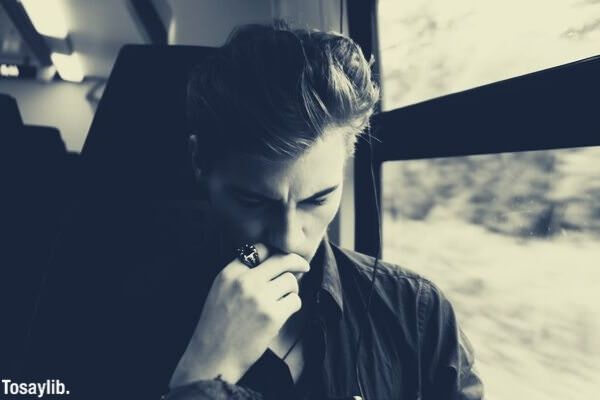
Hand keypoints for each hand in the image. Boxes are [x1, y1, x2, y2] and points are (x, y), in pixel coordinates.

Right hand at [169, 243, 308, 387]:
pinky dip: (293, 306)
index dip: (274, 254)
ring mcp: (259, 298)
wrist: (212, 358)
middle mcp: (245, 281)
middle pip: (281, 260)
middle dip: (296, 262)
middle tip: (304, 266)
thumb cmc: (217, 328)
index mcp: (229, 273)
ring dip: (292, 290)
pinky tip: (283, 314)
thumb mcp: (220, 292)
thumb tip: (273, 264)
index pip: (260, 249)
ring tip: (283, 301)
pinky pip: (295, 301)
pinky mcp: (272, 316)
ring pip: (291, 281)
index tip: (281, 261)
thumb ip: (240, 276)